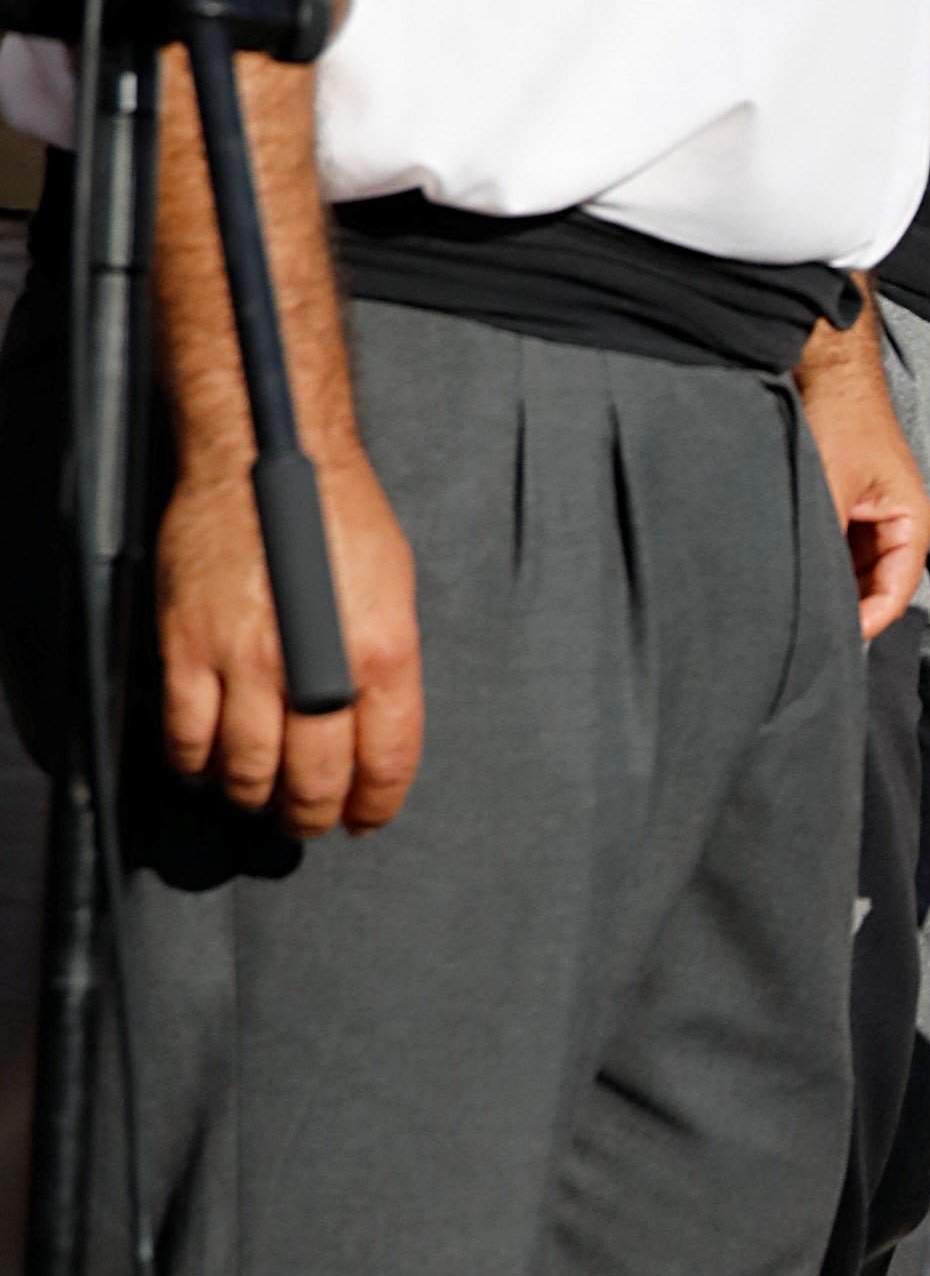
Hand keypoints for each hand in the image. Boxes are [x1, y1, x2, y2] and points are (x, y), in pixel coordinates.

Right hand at [156, 437, 422, 837]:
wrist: (267, 456)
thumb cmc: (338, 513)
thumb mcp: (395, 591)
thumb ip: (387, 666)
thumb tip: (376, 730)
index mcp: (381, 651)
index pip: (385, 760)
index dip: (375, 804)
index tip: (365, 819)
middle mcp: (315, 663)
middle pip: (314, 778)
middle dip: (312, 813)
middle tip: (308, 820)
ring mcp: (247, 659)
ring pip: (247, 770)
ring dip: (254, 797)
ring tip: (259, 796)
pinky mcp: (190, 646)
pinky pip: (187, 735)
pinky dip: (195, 764)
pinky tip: (206, 764)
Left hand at [796, 310, 929, 640]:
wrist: (827, 366)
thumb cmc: (842, 416)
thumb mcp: (829, 486)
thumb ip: (823, 544)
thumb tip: (805, 597)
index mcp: (912, 525)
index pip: (893, 599)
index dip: (860, 626)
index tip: (824, 646)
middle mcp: (898, 529)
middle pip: (874, 593)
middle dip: (843, 612)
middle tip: (801, 637)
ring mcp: (872, 522)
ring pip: (852, 578)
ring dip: (828, 590)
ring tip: (792, 610)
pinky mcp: (847, 512)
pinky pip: (836, 556)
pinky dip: (818, 568)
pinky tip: (790, 578)